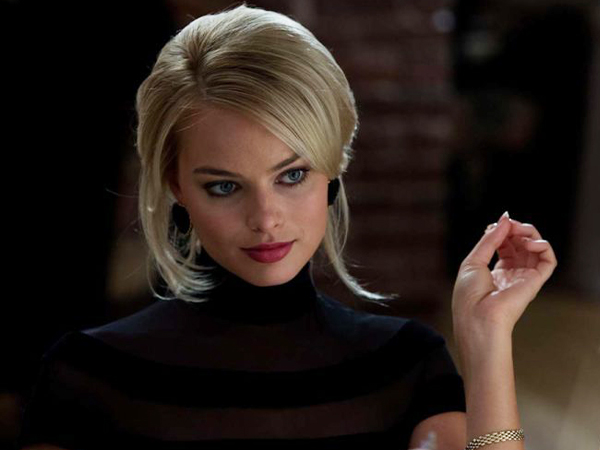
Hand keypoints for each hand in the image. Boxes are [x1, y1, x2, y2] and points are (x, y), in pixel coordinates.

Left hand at [452, 212, 556, 341]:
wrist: (479, 317)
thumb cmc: (470, 295)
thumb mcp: (474, 261)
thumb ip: (489, 239)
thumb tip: (504, 219)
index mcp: (494, 272)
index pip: (504, 246)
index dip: (501, 232)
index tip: (493, 226)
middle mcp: (511, 274)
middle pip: (520, 244)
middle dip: (515, 229)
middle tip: (509, 225)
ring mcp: (524, 277)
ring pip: (536, 248)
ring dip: (529, 233)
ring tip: (519, 230)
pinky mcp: (535, 281)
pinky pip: (548, 259)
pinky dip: (542, 246)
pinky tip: (528, 243)